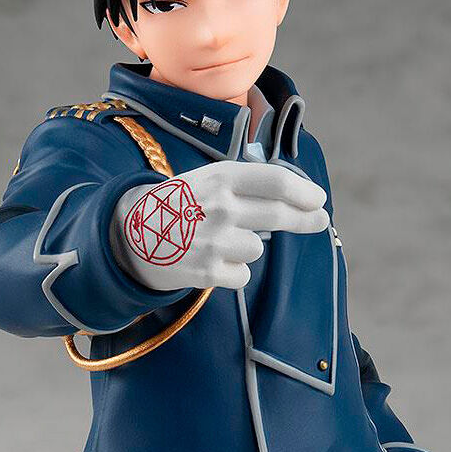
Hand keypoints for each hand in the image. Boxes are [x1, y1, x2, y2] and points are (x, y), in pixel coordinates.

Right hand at [110, 160, 328, 290]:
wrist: (131, 234)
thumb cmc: (181, 204)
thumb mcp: (209, 179)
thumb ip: (250, 184)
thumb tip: (301, 197)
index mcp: (221, 177)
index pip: (276, 181)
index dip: (304, 192)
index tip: (318, 200)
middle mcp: (219, 207)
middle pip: (278, 214)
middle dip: (306, 219)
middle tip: (319, 220)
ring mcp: (213, 241)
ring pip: (258, 248)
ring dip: (248, 246)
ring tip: (220, 241)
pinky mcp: (207, 271)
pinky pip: (242, 274)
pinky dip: (232, 270)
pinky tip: (211, 260)